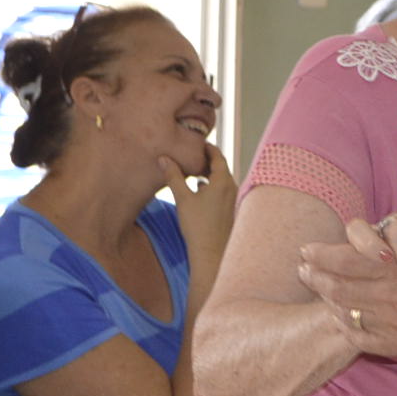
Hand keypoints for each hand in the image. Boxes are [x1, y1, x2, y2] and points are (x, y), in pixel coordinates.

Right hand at [158, 141, 238, 264]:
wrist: (211, 253)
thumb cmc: (197, 226)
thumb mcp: (182, 198)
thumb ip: (173, 176)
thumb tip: (163, 158)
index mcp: (223, 182)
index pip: (218, 157)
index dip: (209, 148)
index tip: (199, 142)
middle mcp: (232, 189)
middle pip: (221, 168)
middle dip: (208, 160)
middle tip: (194, 154)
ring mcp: (233, 200)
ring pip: (222, 180)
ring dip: (209, 174)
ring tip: (194, 170)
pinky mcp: (230, 210)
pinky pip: (222, 191)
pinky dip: (212, 186)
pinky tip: (200, 191)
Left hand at [297, 169, 396, 359]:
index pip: (344, 260)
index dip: (320, 254)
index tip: (306, 249)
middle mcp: (393, 301)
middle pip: (336, 289)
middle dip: (314, 277)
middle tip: (302, 269)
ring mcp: (396, 328)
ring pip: (345, 314)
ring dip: (327, 300)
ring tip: (318, 289)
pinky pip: (360, 338)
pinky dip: (346, 325)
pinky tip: (343, 315)